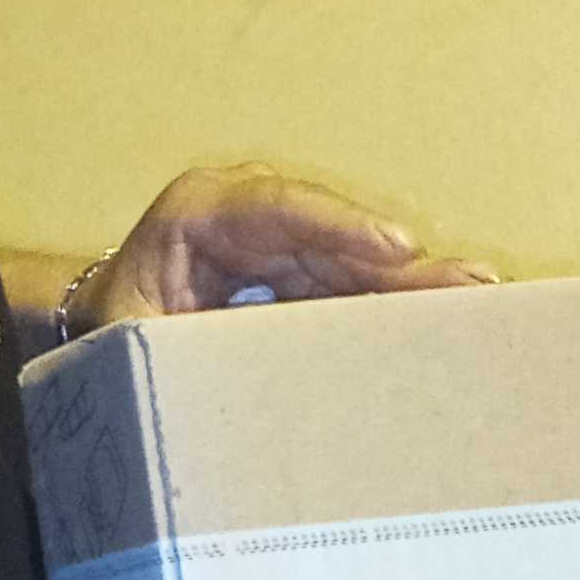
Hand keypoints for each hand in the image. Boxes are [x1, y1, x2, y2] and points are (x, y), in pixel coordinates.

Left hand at [83, 158, 494, 322]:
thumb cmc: (108, 327)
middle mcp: (249, 218)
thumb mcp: (126, 337)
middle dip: (399, 263)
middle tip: (465, 280)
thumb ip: (168, 344)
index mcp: (199, 211)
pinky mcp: (299, 277)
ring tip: (478, 298)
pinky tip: (448, 319)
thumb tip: (216, 370)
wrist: (100, 329)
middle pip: (333, 237)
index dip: (340, 227)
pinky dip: (394, 307)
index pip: (277, 209)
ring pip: (354, 264)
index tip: (396, 248)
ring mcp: (280, 245)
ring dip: (412, 286)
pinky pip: (352, 289)